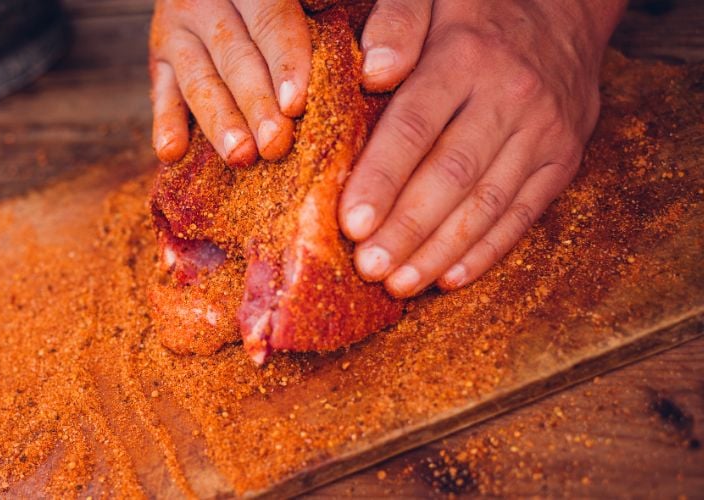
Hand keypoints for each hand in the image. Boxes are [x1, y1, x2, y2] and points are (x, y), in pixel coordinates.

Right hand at [149, 0, 310, 165]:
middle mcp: (206, 3)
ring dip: (219, 122)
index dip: (285, 63)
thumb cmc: (275, 3)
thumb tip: (360, 72)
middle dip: (256, 105)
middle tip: (274, 145)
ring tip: (239, 156)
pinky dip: (165, 122)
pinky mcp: (158, 57)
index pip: (270, 22)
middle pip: (235, 58)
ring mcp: (176, 31)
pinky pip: (162, 93)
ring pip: (199, 81)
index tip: (295, 105)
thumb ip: (321, 15)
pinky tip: (170, 153)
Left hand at [338, 0, 627, 297]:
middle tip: (367, 267)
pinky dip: (486, 251)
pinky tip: (449, 278)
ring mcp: (544, 131)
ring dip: (439, 251)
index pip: (415, 127)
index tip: (350, 223)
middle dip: (405, 229)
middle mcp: (510, 97)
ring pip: (486, 203)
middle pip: (450, 175)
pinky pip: (525, 213)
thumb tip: (374, 72)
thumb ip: (397, 22)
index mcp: (465, 57)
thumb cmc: (476, 10)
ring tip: (398, 284)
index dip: (381, 179)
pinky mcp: (564, 157)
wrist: (566, 8)